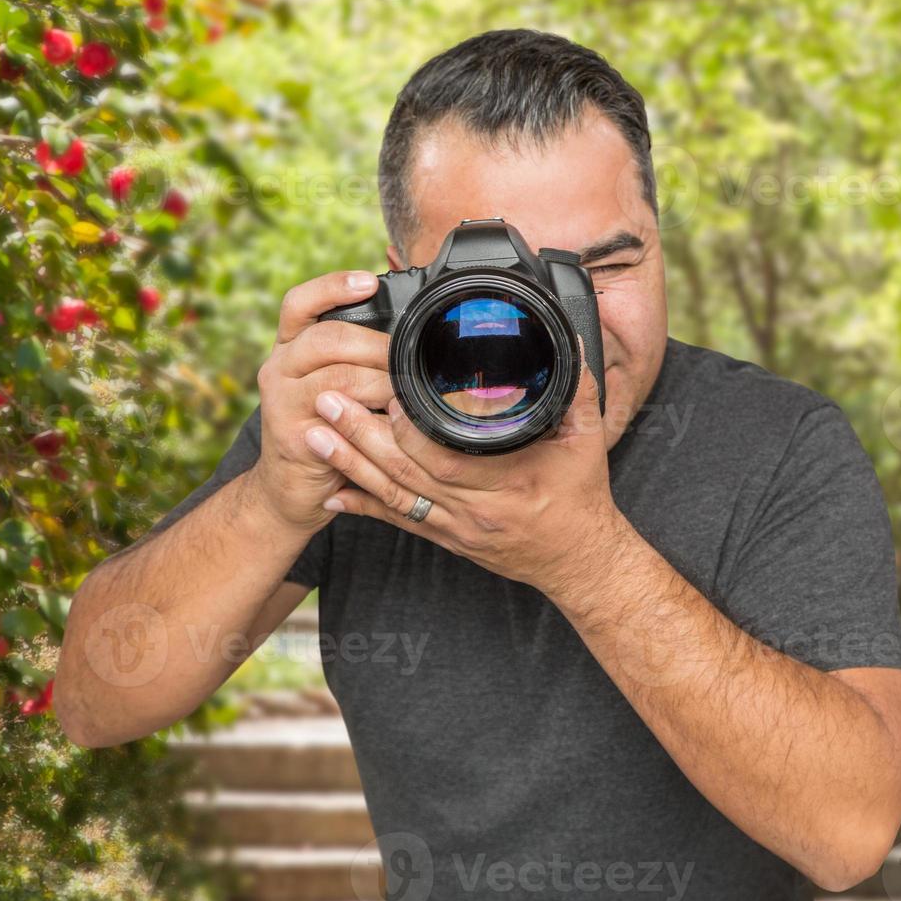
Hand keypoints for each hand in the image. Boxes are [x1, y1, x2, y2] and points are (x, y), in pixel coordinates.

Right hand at [248, 270, 394, 529]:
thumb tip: (411, 335)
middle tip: (410, 358)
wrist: (290, 490)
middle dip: (377, 345)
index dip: (332, 287)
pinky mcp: (293, 436)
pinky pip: (339, 418)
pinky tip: (392, 420)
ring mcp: (281, 402)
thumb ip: (357, 359)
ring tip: (408, 392)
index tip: (368, 281)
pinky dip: (372, 417)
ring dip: (383, 382)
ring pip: (339, 376)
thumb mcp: (337, 386)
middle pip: (328, 337)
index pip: (300, 303)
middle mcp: (279, 368)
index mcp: (291, 348)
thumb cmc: (328, 430)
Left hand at [303, 350, 629, 597]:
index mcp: (505, 483)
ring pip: (391, 497)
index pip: (443, 456)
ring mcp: (456, 528)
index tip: (385, 394)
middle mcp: (473, 510)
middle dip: (359, 436)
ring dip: (349, 465)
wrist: (580, 560)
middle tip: (326, 401)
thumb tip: (570, 341)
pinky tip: (332, 495)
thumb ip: (576, 390)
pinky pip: (398, 522)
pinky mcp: (447, 540)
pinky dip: (362, 507)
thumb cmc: (583, 498)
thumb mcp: (587, 440)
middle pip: (403, 473)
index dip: (408, 428)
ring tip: (314, 436)